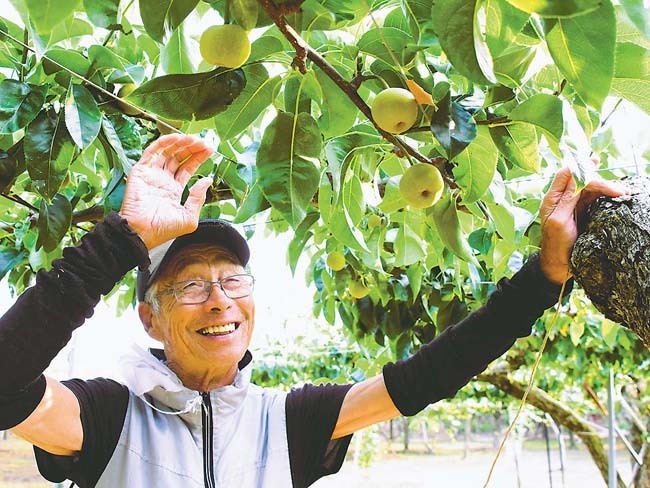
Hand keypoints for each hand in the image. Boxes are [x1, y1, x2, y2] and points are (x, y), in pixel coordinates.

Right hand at [119, 134, 213, 249]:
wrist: (142, 233)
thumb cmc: (163, 230)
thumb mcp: (189, 217)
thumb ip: (198, 198)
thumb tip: (207, 180)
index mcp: (174, 190)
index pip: (188, 168)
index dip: (198, 158)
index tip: (210, 150)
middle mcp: (163, 180)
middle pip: (179, 157)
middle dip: (192, 148)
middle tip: (204, 142)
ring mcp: (152, 174)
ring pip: (167, 152)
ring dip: (180, 143)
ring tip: (194, 139)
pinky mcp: (140, 171)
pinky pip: (152, 152)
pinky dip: (164, 143)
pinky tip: (177, 138)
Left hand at [539, 166, 627, 283]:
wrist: (560, 265)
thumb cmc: (556, 245)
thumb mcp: (559, 221)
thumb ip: (567, 199)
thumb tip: (577, 178)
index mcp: (552, 199)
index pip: (566, 175)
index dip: (580, 167)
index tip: (596, 164)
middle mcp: (563, 199)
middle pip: (583, 181)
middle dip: (601, 182)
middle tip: (620, 191)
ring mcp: (575, 206)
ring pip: (592, 190)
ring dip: (608, 189)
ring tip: (624, 193)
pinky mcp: (585, 213)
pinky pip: (597, 199)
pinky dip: (608, 196)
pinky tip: (619, 196)